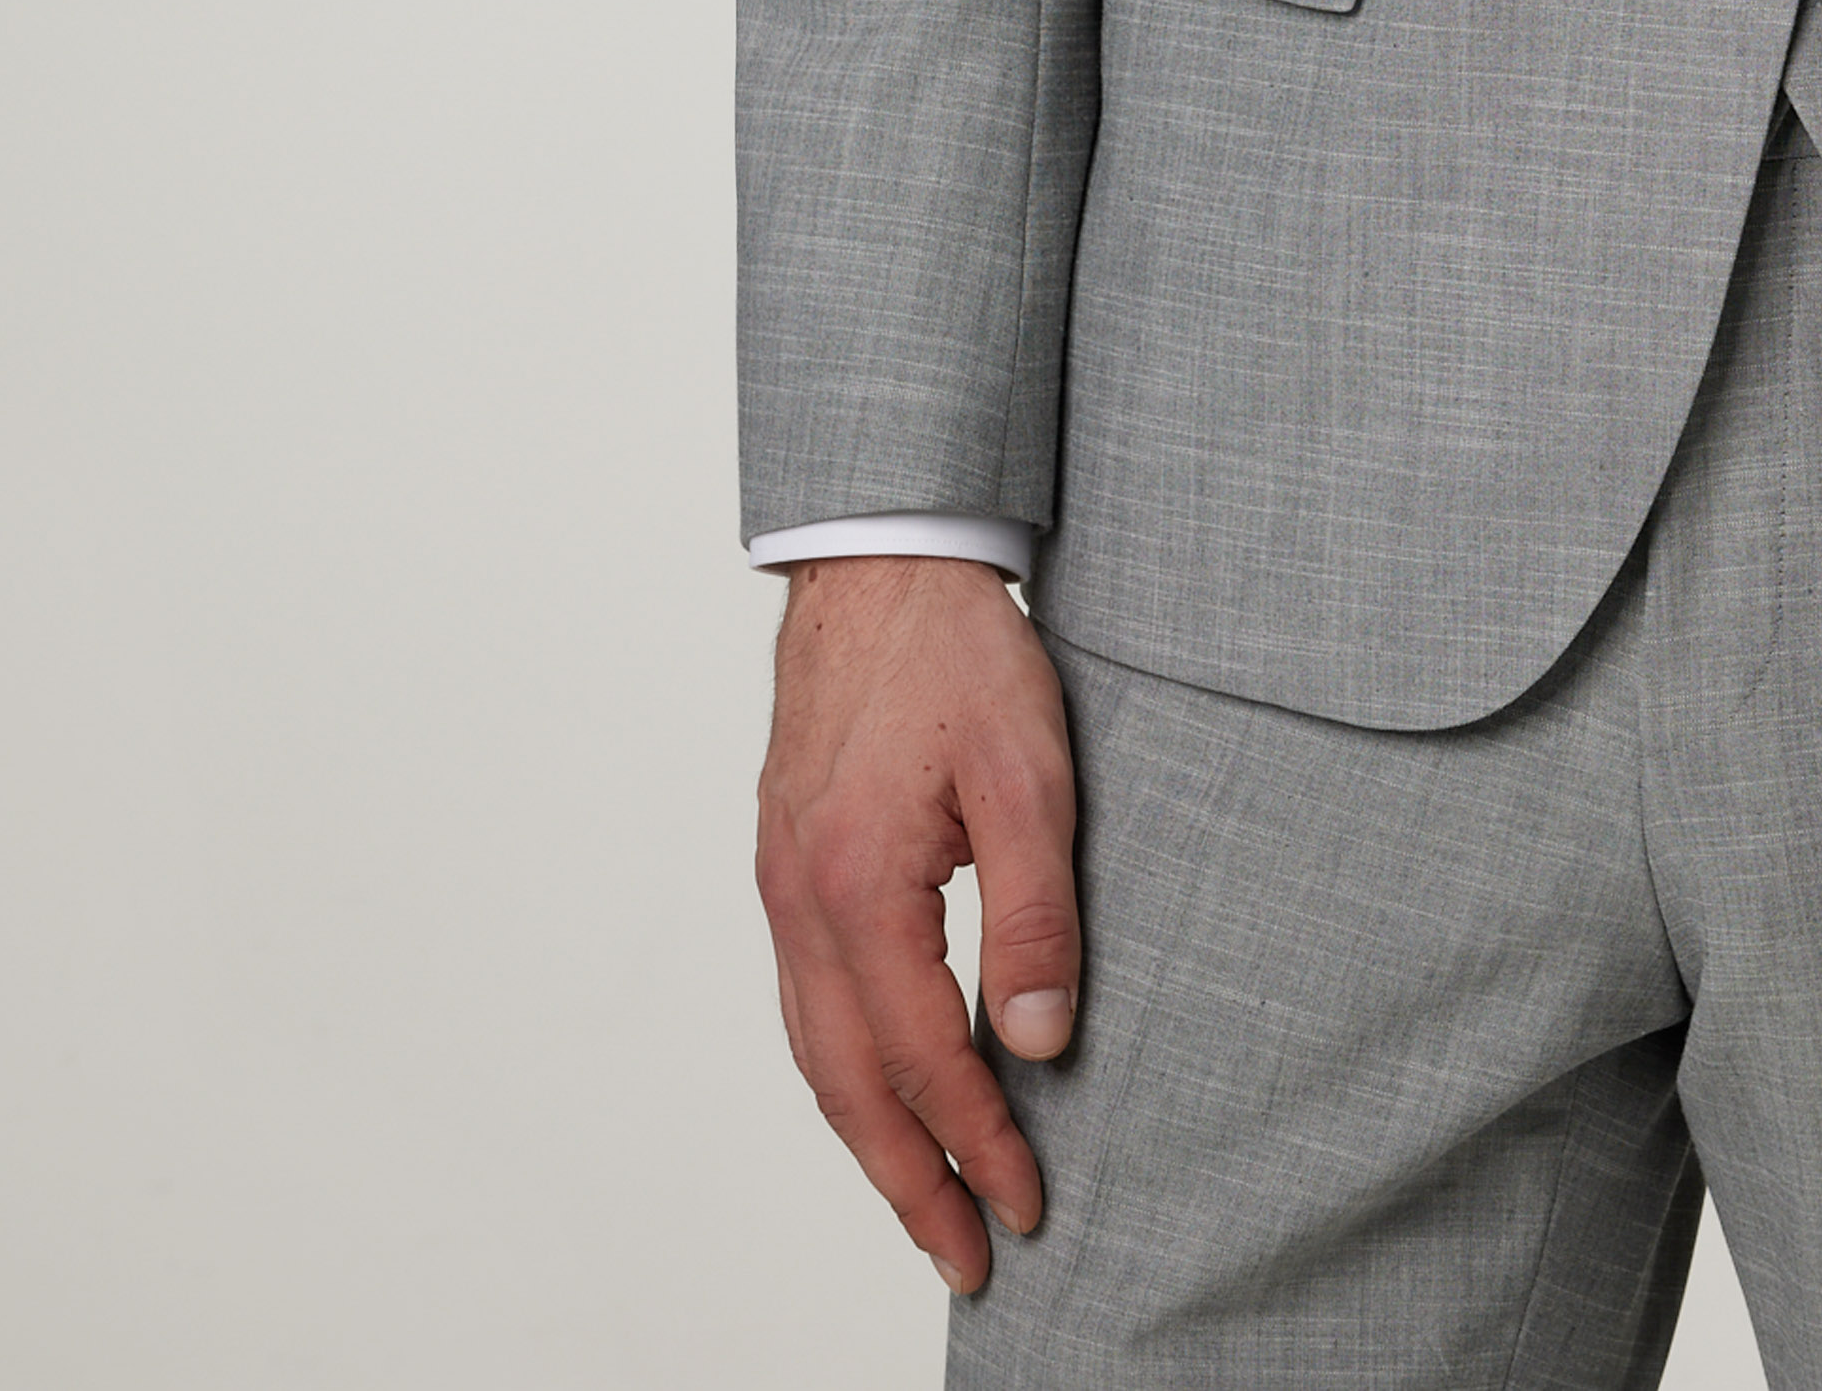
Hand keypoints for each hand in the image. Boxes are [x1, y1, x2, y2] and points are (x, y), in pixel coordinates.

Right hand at [756, 555, 1081, 1296]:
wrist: (881, 564)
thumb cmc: (957, 654)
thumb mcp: (1030, 774)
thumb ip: (1034, 913)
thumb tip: (1040, 1039)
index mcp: (857, 888)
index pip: (922, 1056)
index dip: (980, 1138)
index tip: (1026, 1200)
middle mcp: (799, 903)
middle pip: (846, 1086)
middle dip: (909, 1181)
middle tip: (965, 1257)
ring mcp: (781, 886)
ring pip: (815, 1053)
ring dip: (871, 1137)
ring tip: (927, 1198)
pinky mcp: (786, 865)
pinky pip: (807, 1000)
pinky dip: (844, 1069)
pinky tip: (882, 1089)